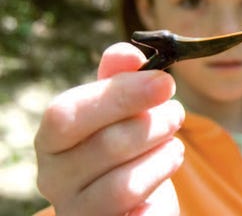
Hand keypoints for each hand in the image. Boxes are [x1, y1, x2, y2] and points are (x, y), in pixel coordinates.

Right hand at [34, 42, 184, 214]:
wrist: (131, 199)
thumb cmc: (123, 145)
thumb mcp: (120, 108)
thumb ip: (120, 78)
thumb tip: (128, 52)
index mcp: (52, 140)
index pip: (68, 115)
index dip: (119, 95)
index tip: (164, 81)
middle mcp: (55, 178)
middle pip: (105, 147)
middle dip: (152, 124)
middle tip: (177, 113)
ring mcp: (79, 210)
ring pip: (124, 185)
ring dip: (162, 158)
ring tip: (175, 145)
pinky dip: (159, 196)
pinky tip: (166, 172)